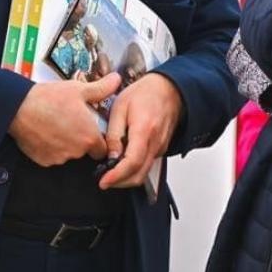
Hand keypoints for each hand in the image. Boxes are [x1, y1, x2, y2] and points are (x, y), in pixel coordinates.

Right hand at [9, 73, 117, 166]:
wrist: (19, 107)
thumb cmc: (49, 98)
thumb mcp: (79, 89)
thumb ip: (102, 88)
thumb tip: (116, 80)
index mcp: (89, 136)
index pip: (102, 149)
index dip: (97, 140)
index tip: (90, 130)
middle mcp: (76, 151)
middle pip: (84, 151)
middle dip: (80, 140)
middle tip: (70, 122)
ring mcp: (59, 158)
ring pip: (68, 154)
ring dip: (65, 144)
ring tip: (55, 125)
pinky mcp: (44, 161)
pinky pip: (52, 157)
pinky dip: (50, 148)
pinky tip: (45, 132)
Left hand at [99, 73, 182, 190]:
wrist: (168, 89)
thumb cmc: (144, 93)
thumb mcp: (120, 106)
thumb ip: (114, 133)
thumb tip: (109, 155)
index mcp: (144, 130)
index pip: (132, 162)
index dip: (116, 176)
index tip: (103, 181)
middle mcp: (155, 143)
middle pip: (139, 175)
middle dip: (119, 183)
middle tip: (103, 180)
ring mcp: (160, 147)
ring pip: (143, 173)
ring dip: (126, 177)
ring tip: (110, 171)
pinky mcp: (161, 149)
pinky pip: (147, 165)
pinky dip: (134, 168)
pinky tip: (123, 160)